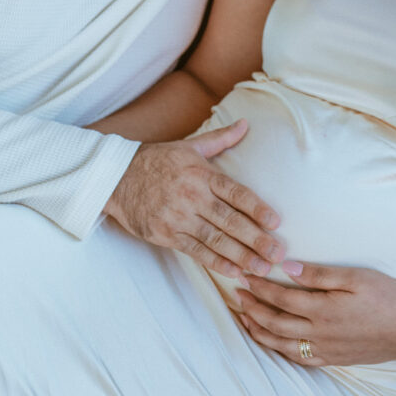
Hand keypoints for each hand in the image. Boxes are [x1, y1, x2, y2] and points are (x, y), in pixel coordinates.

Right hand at [105, 120, 284, 277]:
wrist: (116, 177)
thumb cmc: (157, 160)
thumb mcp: (189, 145)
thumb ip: (220, 138)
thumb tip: (245, 124)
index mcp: (202, 174)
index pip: (235, 193)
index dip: (257, 208)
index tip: (276, 222)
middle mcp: (192, 196)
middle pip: (229, 220)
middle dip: (256, 239)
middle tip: (278, 254)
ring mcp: (178, 218)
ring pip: (215, 240)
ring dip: (241, 256)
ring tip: (261, 268)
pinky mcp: (166, 235)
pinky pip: (195, 252)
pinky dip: (215, 263)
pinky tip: (233, 272)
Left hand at [237, 262, 395, 366]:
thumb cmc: (385, 297)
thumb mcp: (355, 277)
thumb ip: (319, 274)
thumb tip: (288, 268)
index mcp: (322, 310)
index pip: (280, 298)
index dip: (260, 287)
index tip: (245, 275)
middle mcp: (318, 334)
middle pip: (274, 322)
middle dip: (252, 308)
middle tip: (237, 294)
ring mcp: (325, 350)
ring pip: (281, 344)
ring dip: (259, 331)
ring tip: (244, 318)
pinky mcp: (333, 359)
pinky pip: (298, 359)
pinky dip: (279, 350)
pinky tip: (272, 342)